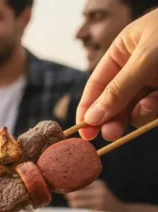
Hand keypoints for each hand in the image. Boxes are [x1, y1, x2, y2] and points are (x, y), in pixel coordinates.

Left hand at [65, 181, 124, 211]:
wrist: (120, 209)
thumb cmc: (105, 198)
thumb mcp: (99, 189)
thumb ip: (87, 187)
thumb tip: (68, 188)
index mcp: (99, 184)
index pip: (80, 184)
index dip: (71, 186)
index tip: (65, 188)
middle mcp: (99, 191)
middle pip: (77, 193)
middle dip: (69, 195)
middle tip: (65, 196)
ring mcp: (99, 200)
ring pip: (78, 202)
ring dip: (72, 203)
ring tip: (71, 203)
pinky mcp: (99, 209)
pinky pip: (82, 209)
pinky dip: (77, 208)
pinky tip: (76, 207)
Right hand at [77, 9, 157, 140]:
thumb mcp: (145, 58)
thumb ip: (119, 88)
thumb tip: (93, 117)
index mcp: (124, 51)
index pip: (97, 84)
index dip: (88, 107)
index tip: (84, 131)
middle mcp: (137, 68)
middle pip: (115, 100)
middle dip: (112, 117)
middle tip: (110, 135)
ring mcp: (156, 81)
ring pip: (136, 108)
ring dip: (137, 114)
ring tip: (145, 112)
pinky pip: (156, 109)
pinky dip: (155, 111)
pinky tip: (157, 107)